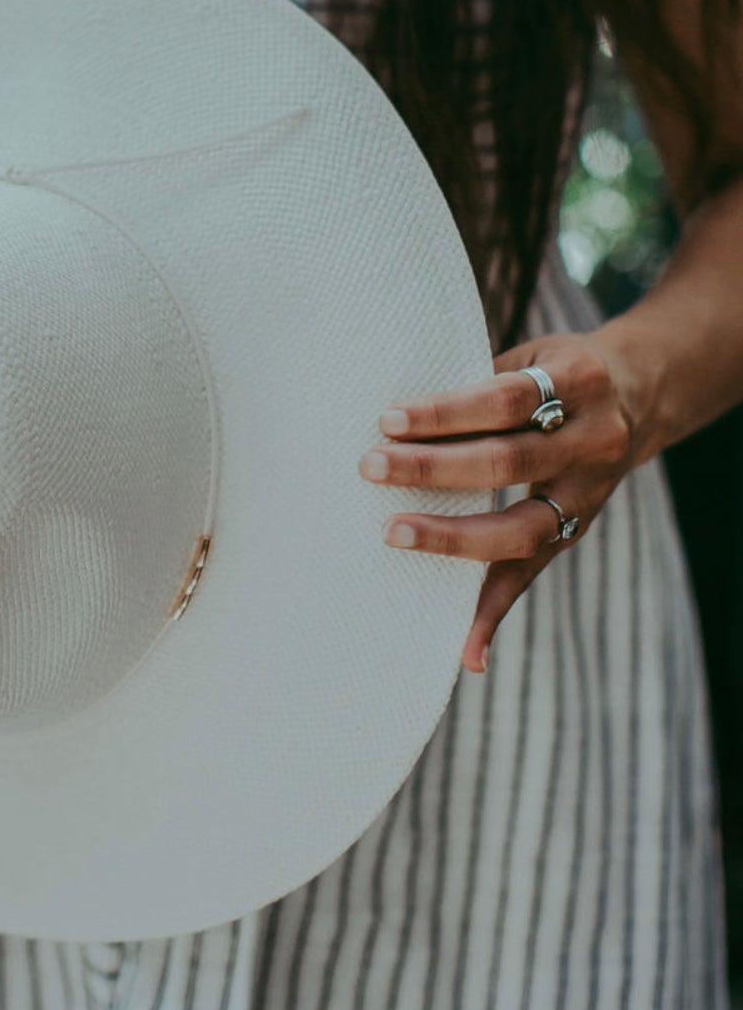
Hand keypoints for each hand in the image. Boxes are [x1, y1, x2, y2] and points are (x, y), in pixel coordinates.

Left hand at [358, 332, 646, 674]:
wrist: (637, 397)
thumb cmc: (554, 372)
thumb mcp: (532, 356)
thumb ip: (481, 381)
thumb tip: (397, 414)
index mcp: (577, 381)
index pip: (506, 398)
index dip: (447, 411)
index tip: (390, 419)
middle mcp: (592, 441)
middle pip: (508, 461)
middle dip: (434, 467)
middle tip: (372, 467)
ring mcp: (589, 493)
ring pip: (520, 527)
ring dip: (452, 538)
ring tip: (394, 534)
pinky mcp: (577, 531)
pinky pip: (533, 575)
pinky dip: (496, 613)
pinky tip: (467, 652)